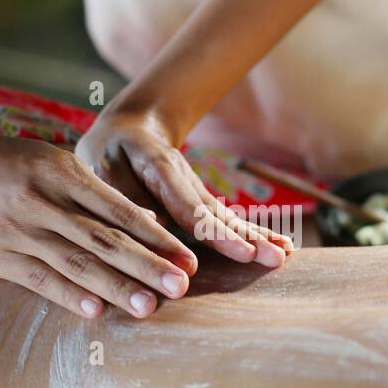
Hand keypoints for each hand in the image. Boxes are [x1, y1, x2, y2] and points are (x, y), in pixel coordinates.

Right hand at [0, 125, 197, 318]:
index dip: (156, 236)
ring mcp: (19, 230)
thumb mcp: (54, 162)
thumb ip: (95, 192)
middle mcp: (45, 201)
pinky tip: (95, 311)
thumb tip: (146, 218)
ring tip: (149, 307)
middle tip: (182, 285)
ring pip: (76, 262)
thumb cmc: (10, 163)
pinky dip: (67, 294)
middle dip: (147, 264)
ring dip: (116, 286)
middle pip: (105, 238)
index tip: (187, 257)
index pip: (119, 210)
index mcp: (63, 173)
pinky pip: (38, 278)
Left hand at [75, 106, 293, 266]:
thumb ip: (125, 196)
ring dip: (257, 236)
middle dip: (246, 237)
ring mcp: (198, 191)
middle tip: (273, 258)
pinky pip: (228, 220)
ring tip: (285, 254)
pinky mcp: (202, 203)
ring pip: (228, 216)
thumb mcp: (102, 168)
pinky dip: (254, 233)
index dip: (214, 231)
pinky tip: (281, 247)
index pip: (189, 205)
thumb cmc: (108, 155)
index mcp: (159, 168)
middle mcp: (186, 180)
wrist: (129, 130)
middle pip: (217, 213)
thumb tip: (155, 224)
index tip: (240, 252)